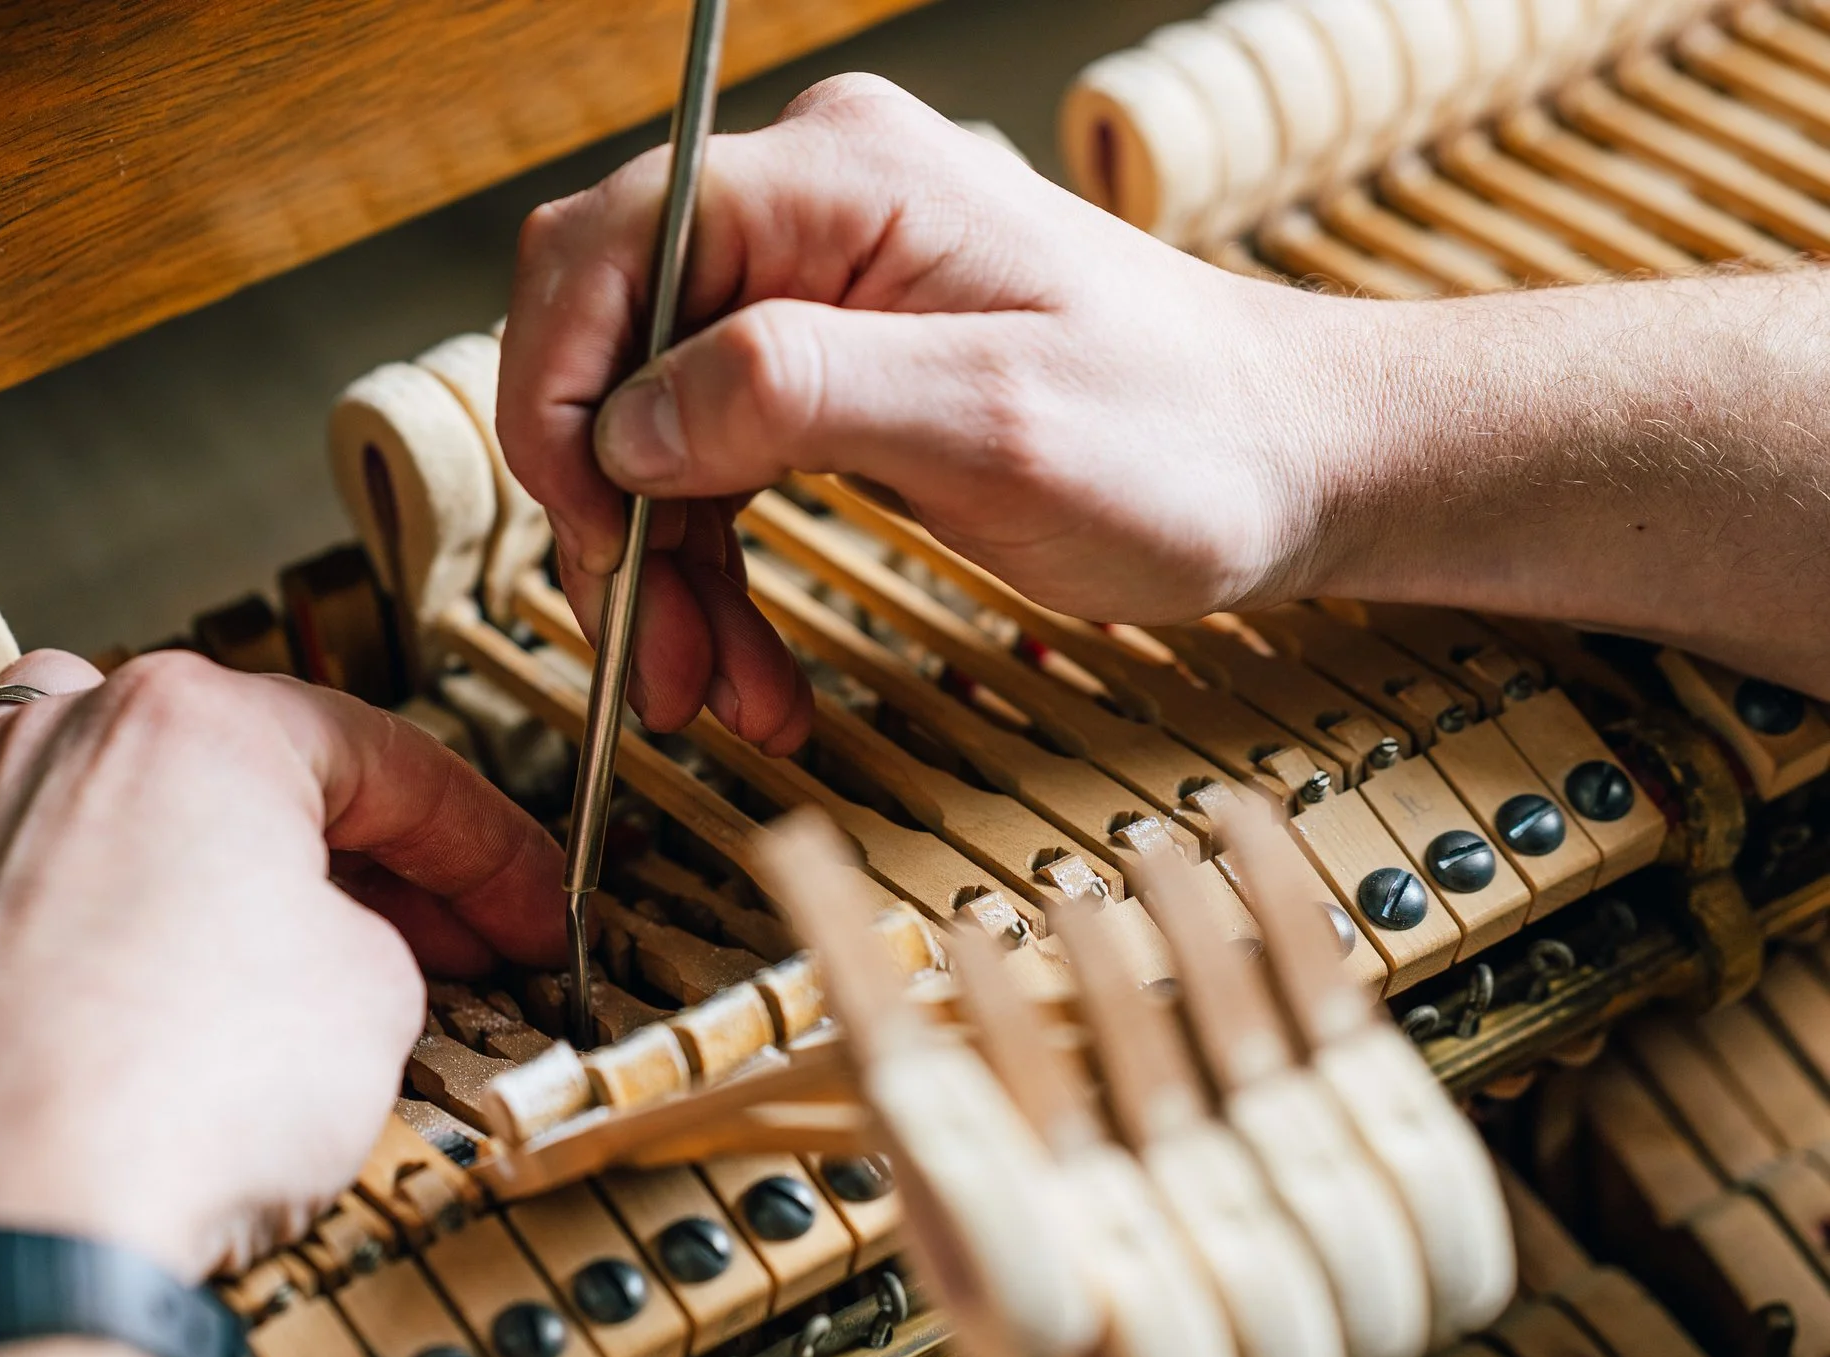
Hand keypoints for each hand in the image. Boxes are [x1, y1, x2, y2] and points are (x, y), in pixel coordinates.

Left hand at [0, 650, 565, 1279]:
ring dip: (163, 846)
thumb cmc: (180, 1107)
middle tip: (419, 941)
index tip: (526, 915)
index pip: (384, 764)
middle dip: (336, 853)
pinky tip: (47, 950)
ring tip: (222, 931)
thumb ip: (365, 935)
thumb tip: (325, 945)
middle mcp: (51, 738)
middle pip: (229, 767)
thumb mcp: (374, 1004)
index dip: (481, 850)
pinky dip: (10, 896)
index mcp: (197, 722)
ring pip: (75, 787)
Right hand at [499, 73, 1354, 743]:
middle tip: (649, 658)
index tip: (594, 538)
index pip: (603, 251)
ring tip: (711, 692)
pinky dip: (711, 573)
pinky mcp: (829, 365)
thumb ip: (797, 395)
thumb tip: (629, 421)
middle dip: (612, 521)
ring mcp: (814, 288)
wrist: (1287, 466)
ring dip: (660, 574)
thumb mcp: (995, 423)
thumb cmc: (1181, 438)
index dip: (557, 400)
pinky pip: (711, 466)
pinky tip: (741, 666)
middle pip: (607, 353)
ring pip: (647, 431)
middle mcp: (806, 211)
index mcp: (833, 178)